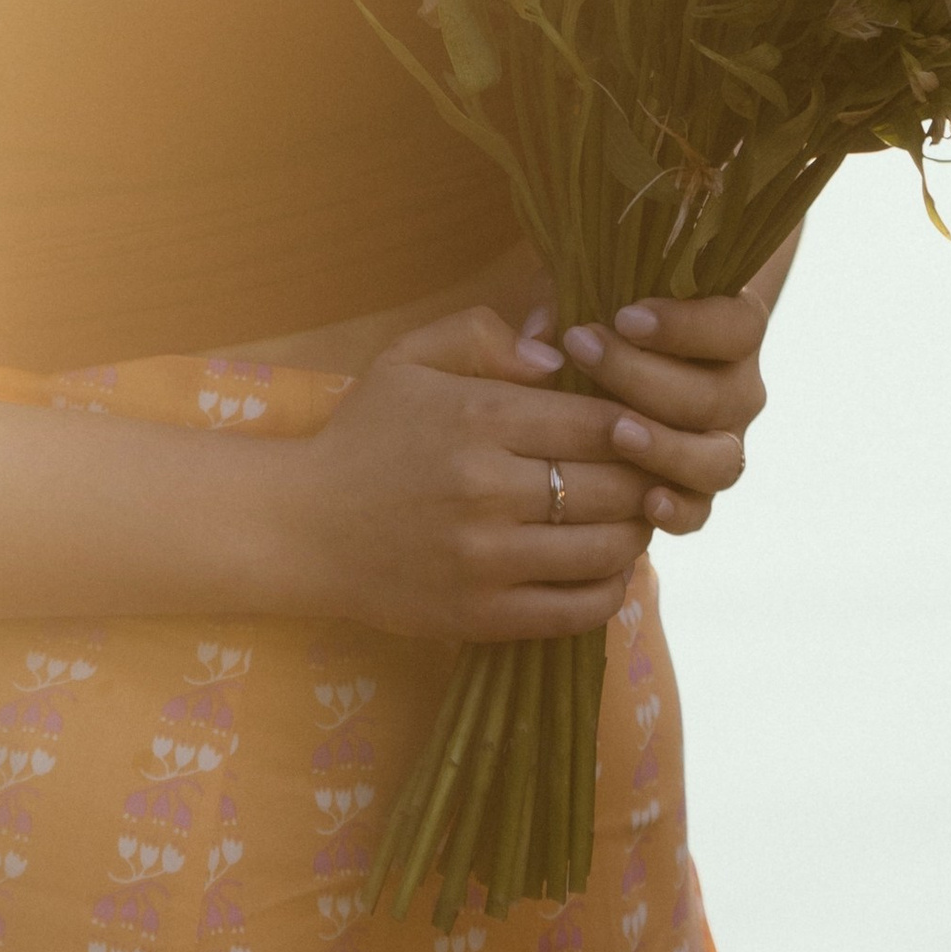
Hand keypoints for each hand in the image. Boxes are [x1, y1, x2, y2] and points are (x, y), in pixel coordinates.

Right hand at [279, 304, 709, 645]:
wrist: (305, 526)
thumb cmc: (365, 435)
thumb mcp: (409, 359)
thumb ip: (482, 336)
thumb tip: (558, 357)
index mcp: (479, 418)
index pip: (601, 422)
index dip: (637, 424)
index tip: (641, 424)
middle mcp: (491, 489)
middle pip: (617, 487)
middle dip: (645, 479)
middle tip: (646, 473)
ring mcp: (490, 560)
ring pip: (609, 549)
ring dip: (635, 533)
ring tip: (627, 517)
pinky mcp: (485, 616)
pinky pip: (581, 610)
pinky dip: (611, 589)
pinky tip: (603, 567)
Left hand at [553, 291, 768, 539]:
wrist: (608, 371)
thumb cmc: (602, 314)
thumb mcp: (586, 292)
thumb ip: (566, 299)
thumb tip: (541, 337)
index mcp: (730, 331)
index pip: (737, 326)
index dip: (687, 324)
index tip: (625, 316)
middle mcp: (737, 390)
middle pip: (715, 395)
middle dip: (643, 375)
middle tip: (582, 349)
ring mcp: (723, 444)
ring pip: (718, 460)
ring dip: (668, 448)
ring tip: (617, 432)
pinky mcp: (697, 489)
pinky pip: (700, 510)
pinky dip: (679, 511)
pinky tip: (648, 502)